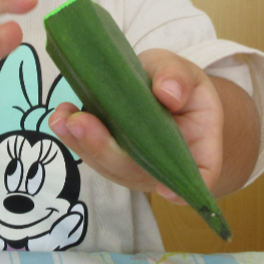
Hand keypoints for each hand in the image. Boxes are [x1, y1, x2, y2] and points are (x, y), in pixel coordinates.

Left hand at [48, 49, 225, 200]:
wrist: (160, 93)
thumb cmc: (178, 87)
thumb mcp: (186, 73)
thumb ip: (178, 77)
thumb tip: (168, 92)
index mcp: (199, 147)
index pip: (202, 174)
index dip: (184, 188)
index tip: (166, 190)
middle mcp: (164, 166)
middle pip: (139, 169)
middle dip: (106, 149)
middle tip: (80, 123)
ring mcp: (134, 166)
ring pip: (110, 165)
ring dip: (83, 144)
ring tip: (63, 119)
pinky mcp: (109, 156)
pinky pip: (93, 153)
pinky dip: (74, 137)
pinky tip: (61, 117)